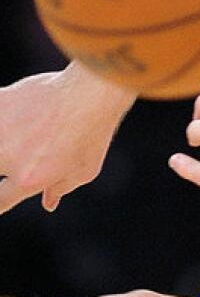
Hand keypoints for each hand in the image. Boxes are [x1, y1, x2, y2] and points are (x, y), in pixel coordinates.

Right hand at [0, 61, 134, 212]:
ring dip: (5, 138)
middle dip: (6, 163)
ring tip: (23, 133)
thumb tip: (48, 203)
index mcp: (28, 180)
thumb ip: (61, 187)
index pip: (0, 201)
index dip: (1, 200)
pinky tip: (16, 115)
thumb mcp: (84, 170)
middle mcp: (7, 158)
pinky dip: (3, 113)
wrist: (91, 93)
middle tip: (23, 150)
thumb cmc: (93, 133)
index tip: (4, 192)